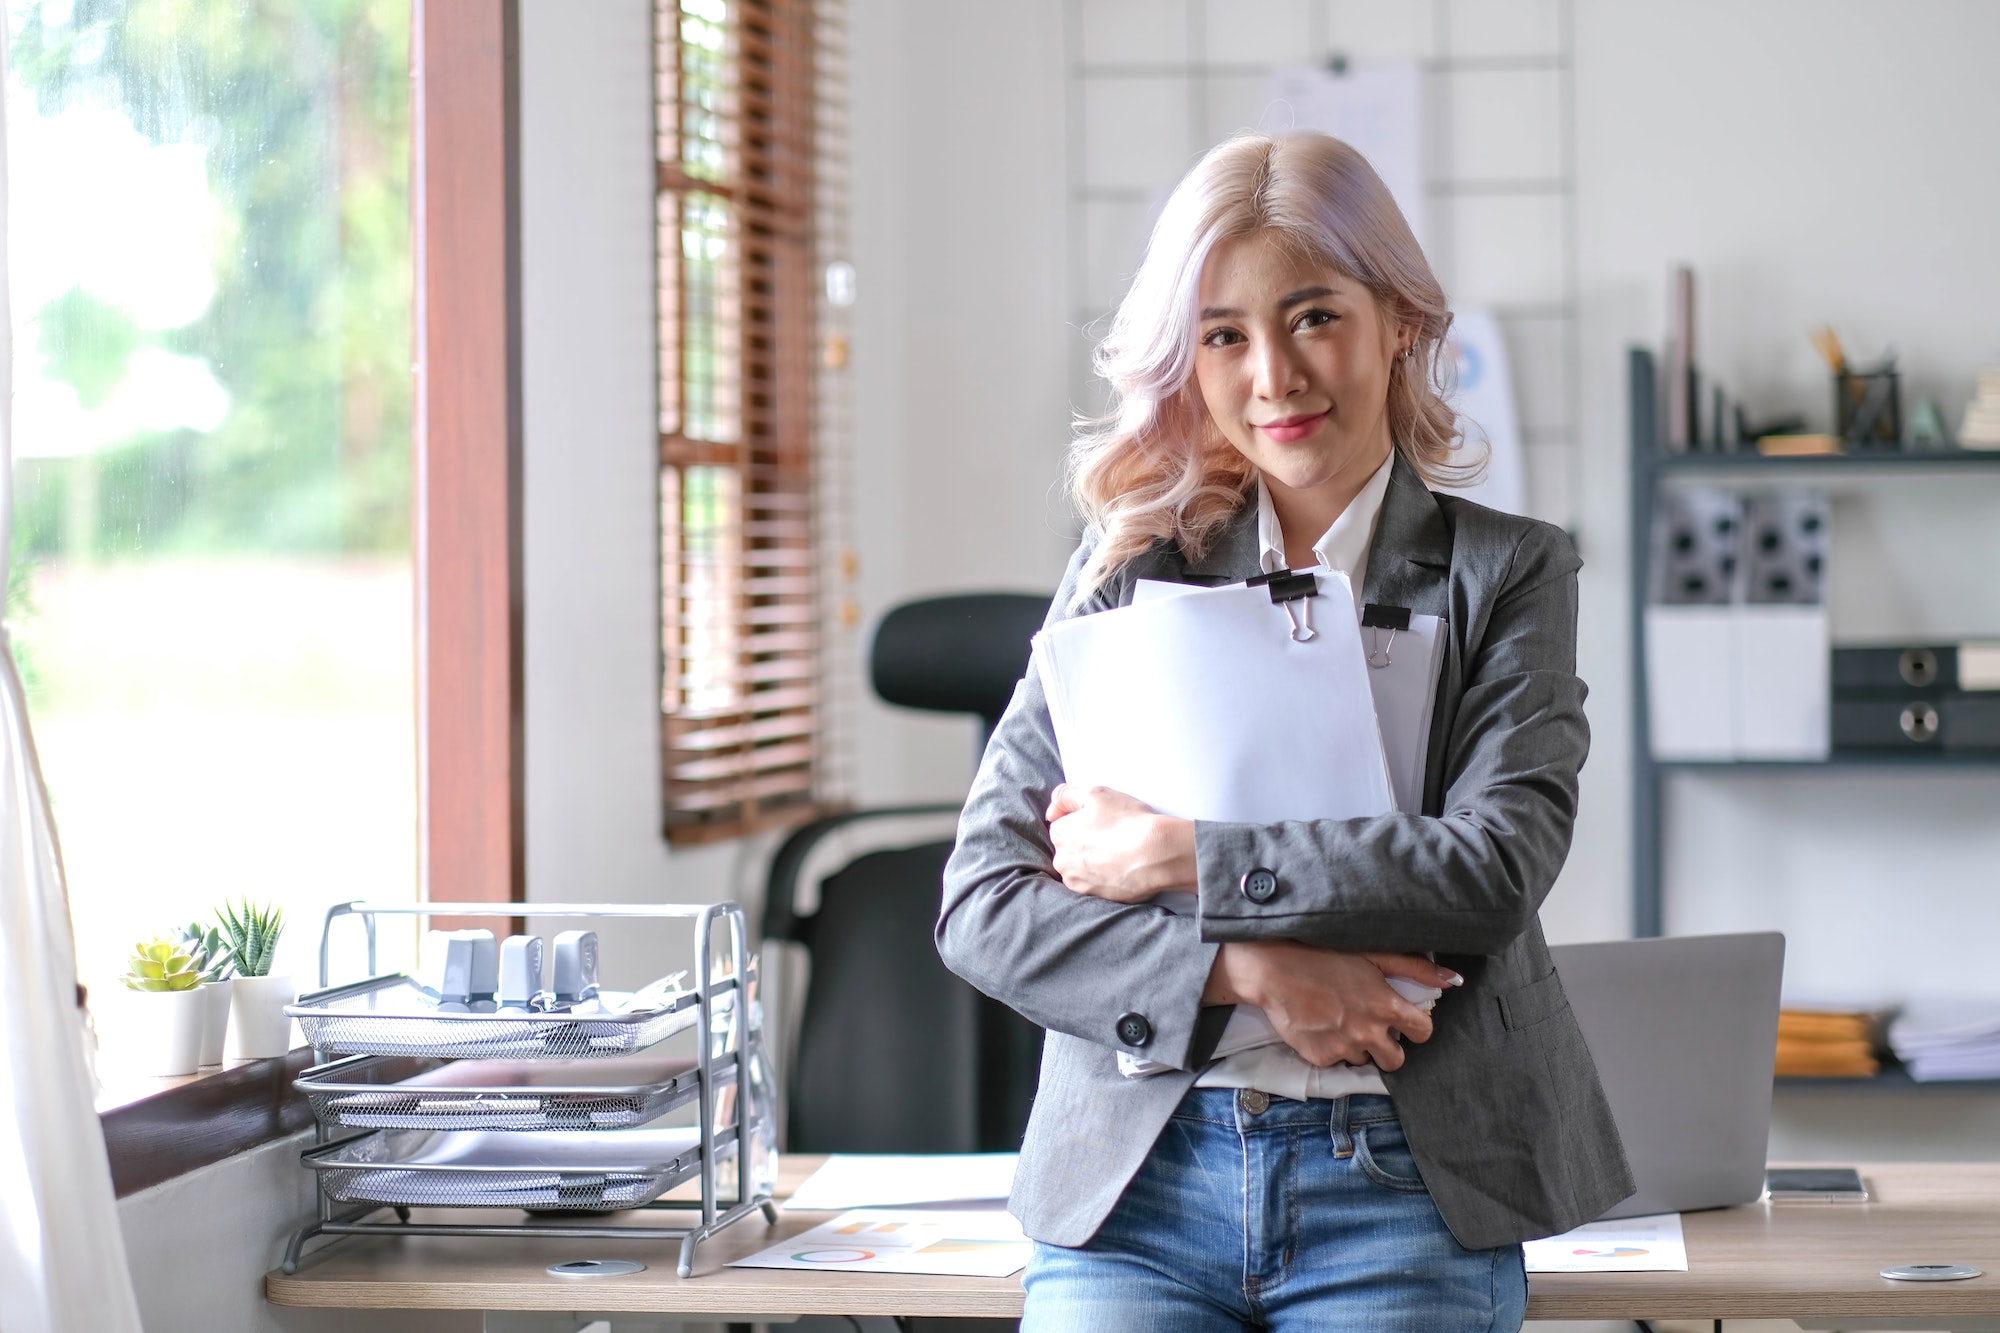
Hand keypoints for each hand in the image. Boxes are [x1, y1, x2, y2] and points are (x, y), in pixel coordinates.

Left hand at [1045, 783, 1196, 903]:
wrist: (1156, 854)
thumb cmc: (1127, 822)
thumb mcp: (1094, 793)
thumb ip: (1066, 795)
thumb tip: (1052, 811)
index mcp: (1059, 834)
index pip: (1062, 824)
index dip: (1083, 819)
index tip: (1102, 818)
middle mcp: (1062, 861)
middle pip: (1070, 847)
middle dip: (1086, 840)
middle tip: (1112, 834)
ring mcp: (1078, 881)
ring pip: (1082, 866)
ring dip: (1094, 859)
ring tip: (1118, 851)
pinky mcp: (1094, 896)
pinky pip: (1094, 882)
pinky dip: (1104, 875)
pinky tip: (1120, 866)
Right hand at [1203, 943, 1459, 1069]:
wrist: (1272, 970)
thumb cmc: (1323, 954)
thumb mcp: (1372, 953)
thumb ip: (1416, 967)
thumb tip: (1454, 980)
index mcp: (1387, 1006)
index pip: (1423, 1032)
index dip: (1416, 1028)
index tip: (1404, 1022)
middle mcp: (1369, 1032)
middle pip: (1396, 1060)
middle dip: (1389, 1047)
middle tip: (1371, 1028)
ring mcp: (1344, 1047)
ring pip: (1363, 1059)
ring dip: (1356, 1045)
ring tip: (1338, 1020)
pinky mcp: (1320, 1058)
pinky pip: (1334, 1061)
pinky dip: (1330, 1048)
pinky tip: (1320, 1025)